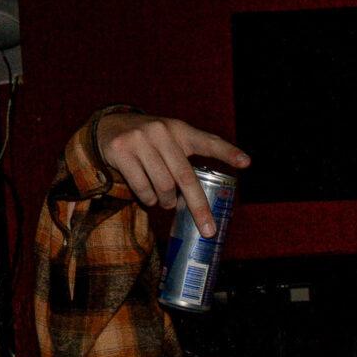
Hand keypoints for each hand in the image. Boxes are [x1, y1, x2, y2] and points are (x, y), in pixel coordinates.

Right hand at [93, 108, 248, 235]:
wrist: (110, 127)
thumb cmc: (151, 142)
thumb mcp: (172, 141)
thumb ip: (191, 158)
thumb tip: (213, 200)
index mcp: (180, 130)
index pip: (208, 141)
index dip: (227, 152)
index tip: (246, 163)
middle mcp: (162, 132)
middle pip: (186, 178)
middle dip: (198, 207)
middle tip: (208, 229)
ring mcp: (140, 140)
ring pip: (164, 186)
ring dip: (166, 202)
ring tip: (166, 201)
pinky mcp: (122, 150)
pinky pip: (143, 187)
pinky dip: (148, 199)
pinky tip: (149, 197)